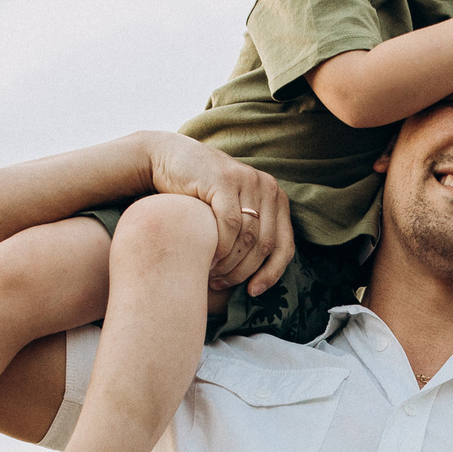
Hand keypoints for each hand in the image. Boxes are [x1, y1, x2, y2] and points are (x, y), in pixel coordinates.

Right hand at [143, 133, 295, 296]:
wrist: (167, 159)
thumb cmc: (198, 195)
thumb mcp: (231, 211)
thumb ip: (249, 233)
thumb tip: (258, 278)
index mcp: (276, 198)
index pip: (285, 245)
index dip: (272, 274)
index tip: (252, 293)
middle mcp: (267, 187)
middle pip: (266, 245)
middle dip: (244, 272)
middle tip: (221, 285)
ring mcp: (248, 181)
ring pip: (248, 238)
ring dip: (230, 264)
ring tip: (212, 276)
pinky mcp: (226, 180)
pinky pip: (230, 225)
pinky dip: (220, 248)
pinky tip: (207, 259)